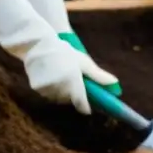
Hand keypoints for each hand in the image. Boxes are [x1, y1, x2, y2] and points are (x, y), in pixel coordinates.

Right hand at [0, 0, 117, 114]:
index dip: (86, 107)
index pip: (82, 104)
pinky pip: (48, 95)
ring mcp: (47, 91)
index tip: (89, 107)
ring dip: (63, 93)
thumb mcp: (84, 62)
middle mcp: (60, 90)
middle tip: (75, 82)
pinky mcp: (37, 90)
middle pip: (70, 101)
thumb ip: (98, 75)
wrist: (38, 45)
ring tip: (63, 77)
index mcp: (73, 84)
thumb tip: (115, 84)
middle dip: (75, 95)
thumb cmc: (64, 51)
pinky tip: (53, 77)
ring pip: (59, 99)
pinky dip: (52, 90)